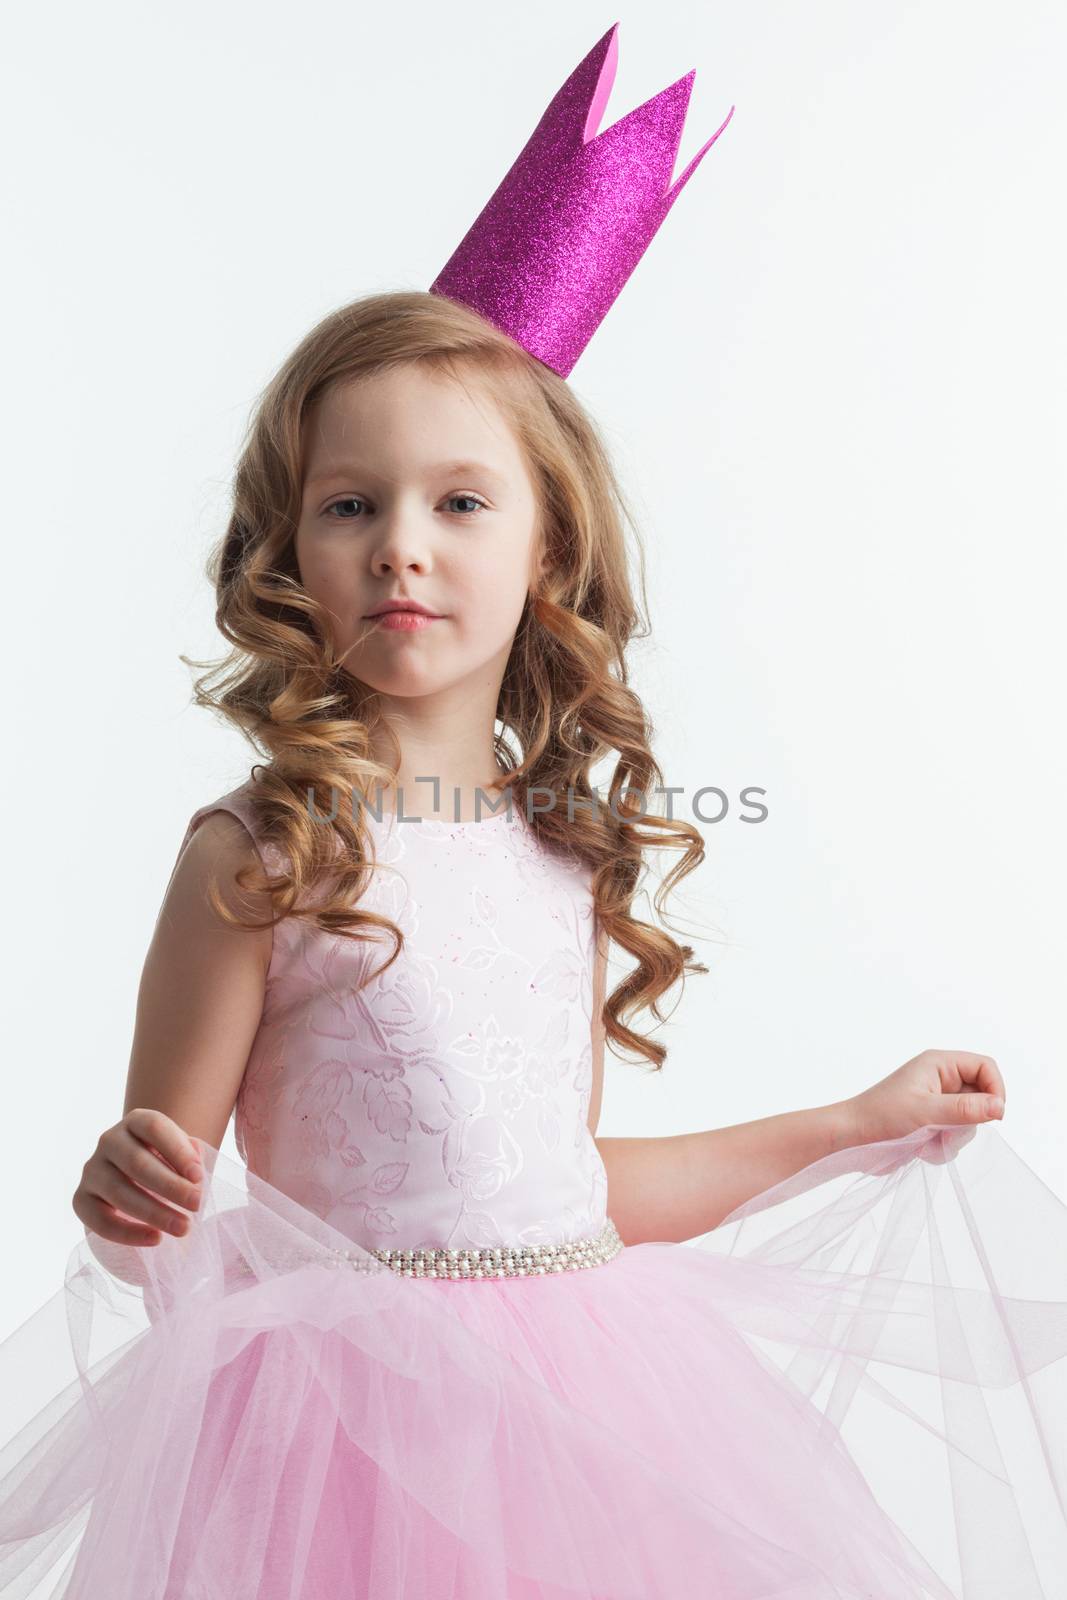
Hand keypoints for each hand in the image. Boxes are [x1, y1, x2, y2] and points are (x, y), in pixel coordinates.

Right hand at [72, 1108, 202, 1246]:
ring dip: (154, 1212)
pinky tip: (156, 1238)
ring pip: (119, 1191)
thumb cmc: (167, 1163)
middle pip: (137, 1162)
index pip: (154, 1127)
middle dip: (170, 1186)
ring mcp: (92, 1169)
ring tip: (183, 1228)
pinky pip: (100, 1219)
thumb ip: (190, 1157)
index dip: (178, 1151)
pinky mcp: (81, 1199)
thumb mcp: (180, 1153)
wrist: (138, 1179)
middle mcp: (109, 1141)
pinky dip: (128, 1232)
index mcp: (136, 1121)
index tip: (199, 1177)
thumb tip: (194, 1168)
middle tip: (196, 1204)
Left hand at [840, 1048, 1005, 1148]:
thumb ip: (965, 1109)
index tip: (993, 1115)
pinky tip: (922, 1149)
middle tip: (946, 1131)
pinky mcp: (932, 1123)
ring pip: (969, 1121)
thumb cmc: (881, 1116)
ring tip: (927, 1142)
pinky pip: (955, 1136)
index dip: (995, 1089)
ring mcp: (937, 1102)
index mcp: (939, 1064)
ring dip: (953, 1137)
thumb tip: (1000, 1107)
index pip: (985, 1067)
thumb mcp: (927, 1112)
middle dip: (968, 1121)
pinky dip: (943, 1147)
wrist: (851, 1138)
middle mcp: (941, 1080)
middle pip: (981, 1097)